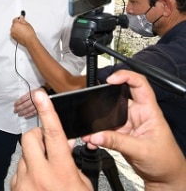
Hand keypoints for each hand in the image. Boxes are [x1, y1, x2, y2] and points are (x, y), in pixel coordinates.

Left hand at [10, 16, 36, 46]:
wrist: (30, 41)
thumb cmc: (29, 34)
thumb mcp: (27, 24)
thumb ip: (23, 20)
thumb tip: (21, 17)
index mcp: (16, 24)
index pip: (15, 19)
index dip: (18, 19)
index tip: (20, 19)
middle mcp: (13, 29)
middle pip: (13, 24)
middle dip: (17, 24)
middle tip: (22, 25)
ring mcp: (12, 33)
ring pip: (13, 29)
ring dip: (16, 28)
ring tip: (22, 30)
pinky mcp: (13, 37)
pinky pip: (13, 33)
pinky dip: (16, 32)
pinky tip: (21, 33)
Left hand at [11, 90, 92, 190]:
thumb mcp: (83, 184)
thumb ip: (71, 162)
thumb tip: (63, 144)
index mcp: (60, 172)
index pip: (53, 134)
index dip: (47, 111)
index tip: (40, 95)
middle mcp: (39, 175)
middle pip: (29, 138)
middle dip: (37, 137)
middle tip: (48, 145)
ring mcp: (24, 183)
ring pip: (24, 156)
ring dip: (33, 159)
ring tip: (46, 176)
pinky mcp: (15, 189)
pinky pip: (19, 172)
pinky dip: (27, 174)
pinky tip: (38, 186)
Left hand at [13, 88, 42, 118]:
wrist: (46, 93)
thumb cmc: (36, 92)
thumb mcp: (31, 92)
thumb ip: (26, 97)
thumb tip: (18, 102)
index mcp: (31, 94)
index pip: (22, 99)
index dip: (18, 103)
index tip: (14, 105)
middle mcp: (34, 99)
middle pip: (25, 105)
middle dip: (19, 108)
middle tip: (15, 111)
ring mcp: (37, 105)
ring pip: (28, 109)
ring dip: (23, 112)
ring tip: (19, 114)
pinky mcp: (40, 109)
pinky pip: (33, 112)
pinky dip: (29, 115)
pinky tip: (25, 116)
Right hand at [82, 71, 185, 188]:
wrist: (165, 178)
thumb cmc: (166, 161)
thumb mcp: (141, 150)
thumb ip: (116, 142)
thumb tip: (95, 135)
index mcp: (149, 110)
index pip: (139, 83)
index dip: (125, 76)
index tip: (110, 80)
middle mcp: (137, 114)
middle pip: (117, 98)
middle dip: (102, 101)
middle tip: (91, 107)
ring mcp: (128, 124)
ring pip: (107, 115)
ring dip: (97, 123)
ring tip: (89, 132)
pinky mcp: (120, 134)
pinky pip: (104, 130)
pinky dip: (96, 135)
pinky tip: (92, 140)